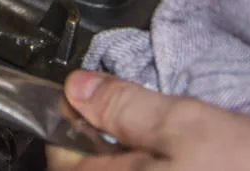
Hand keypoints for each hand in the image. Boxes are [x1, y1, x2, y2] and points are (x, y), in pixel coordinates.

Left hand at [47, 70, 249, 170]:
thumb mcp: (189, 124)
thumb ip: (125, 105)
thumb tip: (78, 86)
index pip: (61, 148)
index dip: (75, 116)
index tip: (93, 98)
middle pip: (92, 169)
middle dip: (111, 143)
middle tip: (149, 124)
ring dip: (141, 161)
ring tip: (179, 151)